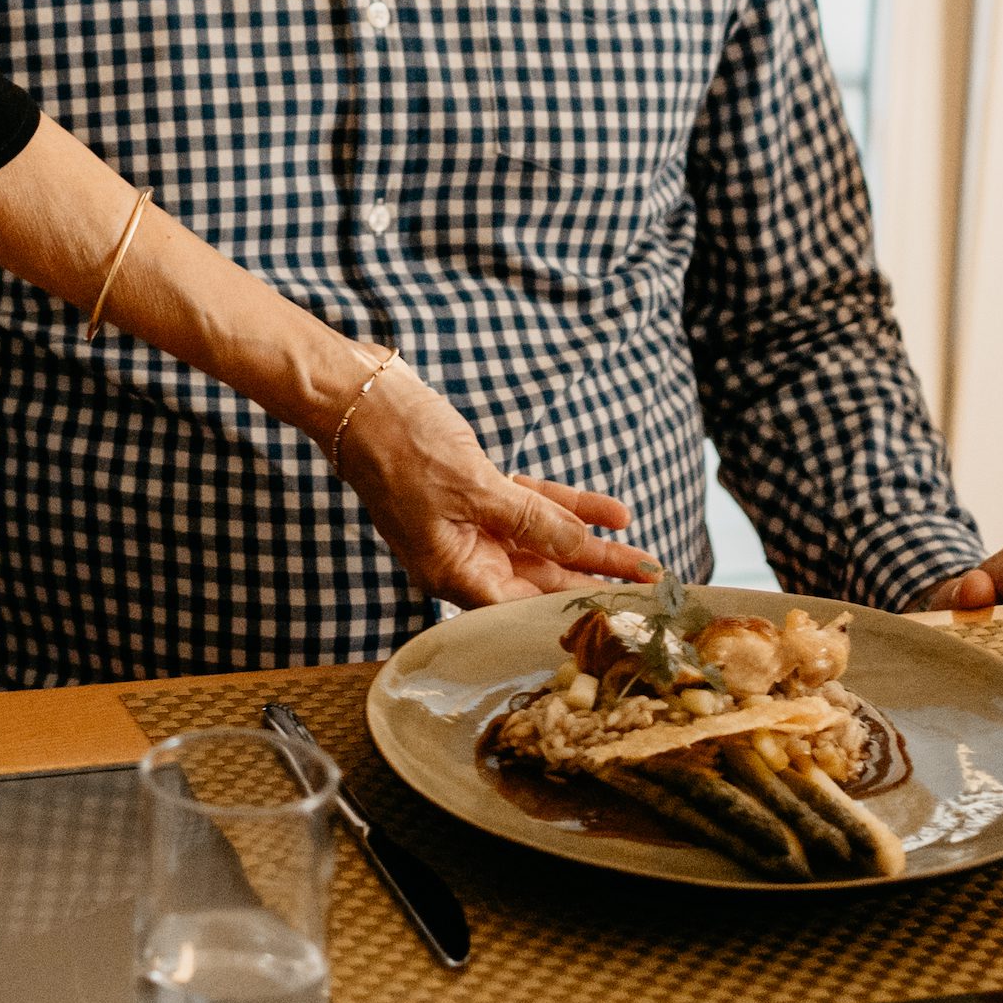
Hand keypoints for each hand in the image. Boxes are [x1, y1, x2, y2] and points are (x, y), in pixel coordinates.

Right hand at [326, 365, 659, 604]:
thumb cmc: (400, 444)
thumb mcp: (474, 487)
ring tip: (640, 550)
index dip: (572, 607)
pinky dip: (566, 506)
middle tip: (647, 583)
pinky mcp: (474, 488)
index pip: (522, 605)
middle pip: (538, 576)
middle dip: (593, 576)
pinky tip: (608, 510)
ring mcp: (468, 520)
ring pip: (540, 540)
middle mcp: (461, 553)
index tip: (620, 609)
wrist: (355, 393)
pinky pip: (529, 506)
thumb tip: (580, 548)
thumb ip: (531, 521)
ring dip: (588, 540)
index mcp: (450, 570)